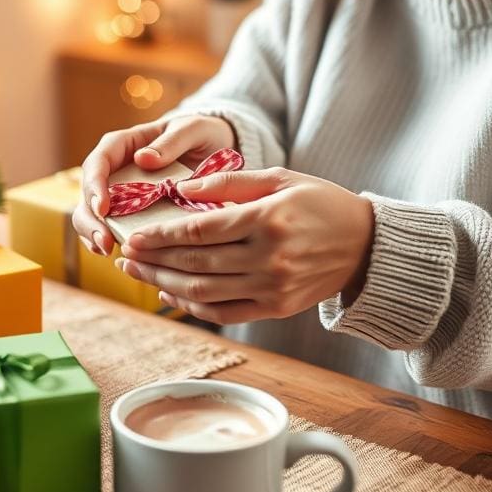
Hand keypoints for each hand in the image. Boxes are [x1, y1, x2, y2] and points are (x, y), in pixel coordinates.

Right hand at [72, 115, 235, 255]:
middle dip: (90, 218)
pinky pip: (110, 227)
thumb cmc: (199, 134)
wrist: (214, 150)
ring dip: (93, 234)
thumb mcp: (192, 130)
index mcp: (123, 145)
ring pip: (92, 214)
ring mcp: (118, 193)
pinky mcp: (129, 212)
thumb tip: (143, 159)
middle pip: (88, 193)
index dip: (95, 185)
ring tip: (105, 250)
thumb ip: (171, 142)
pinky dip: (107, 241)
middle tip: (103, 241)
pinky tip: (115, 253)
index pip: (98, 162)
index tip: (103, 207)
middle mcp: (114, 169)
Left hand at [114, 167, 374, 323]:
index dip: (161, 237)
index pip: (201, 232)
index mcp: (268, 220)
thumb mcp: (279, 178)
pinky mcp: (276, 309)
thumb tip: (181, 190)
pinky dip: (192, 306)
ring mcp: (273, 288)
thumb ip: (229, 183)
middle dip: (154, 262)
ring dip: (164, 286)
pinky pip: (224, 313)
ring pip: (204, 292)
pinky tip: (170, 295)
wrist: (366, 246)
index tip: (134, 237)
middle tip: (125, 256)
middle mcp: (269, 258)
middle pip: (196, 264)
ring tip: (138, 275)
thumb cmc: (320, 204)